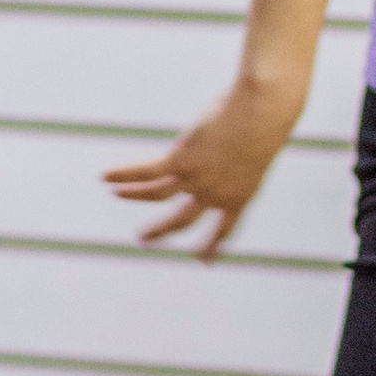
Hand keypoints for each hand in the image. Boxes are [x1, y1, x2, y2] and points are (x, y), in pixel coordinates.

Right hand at [103, 77, 297, 257]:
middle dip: (162, 232)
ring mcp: (195, 180)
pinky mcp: (180, 161)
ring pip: (157, 195)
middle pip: (182, 220)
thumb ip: (242, 153)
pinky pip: (146, 173)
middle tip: (145, 240)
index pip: (225, 229)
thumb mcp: (260, 144)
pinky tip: (106, 177)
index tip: (203, 261)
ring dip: (134, 197)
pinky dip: (124, 175)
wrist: (262, 115)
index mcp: (241, 196)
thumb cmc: (269, 121)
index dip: (213, 246)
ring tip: (116, 196)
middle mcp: (214, 195)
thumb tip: (228, 143)